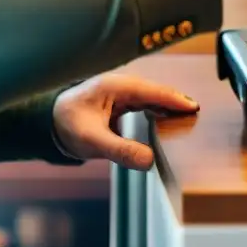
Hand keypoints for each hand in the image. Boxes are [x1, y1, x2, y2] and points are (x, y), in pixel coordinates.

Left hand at [52, 74, 198, 170]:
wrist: (48, 122)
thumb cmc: (66, 125)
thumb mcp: (93, 141)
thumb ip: (121, 151)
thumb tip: (149, 161)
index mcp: (114, 87)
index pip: (151, 91)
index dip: (173, 99)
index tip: (193, 107)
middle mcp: (120, 86)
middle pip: (155, 91)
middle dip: (176, 101)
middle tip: (198, 113)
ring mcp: (120, 93)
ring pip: (151, 97)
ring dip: (168, 106)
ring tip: (189, 117)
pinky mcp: (120, 103)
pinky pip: (144, 104)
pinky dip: (158, 111)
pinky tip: (168, 121)